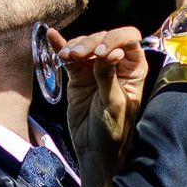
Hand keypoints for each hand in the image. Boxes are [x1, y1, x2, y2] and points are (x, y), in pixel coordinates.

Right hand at [53, 25, 147, 186]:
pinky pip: (69, 57)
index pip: (129, 40)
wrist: (94, 150)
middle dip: (89, 43)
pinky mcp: (77, 76)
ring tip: (66, 57)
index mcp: (133, 70)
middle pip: (103, 38)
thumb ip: (109, 77)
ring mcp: (95, 69)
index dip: (115, 40)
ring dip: (74, 46)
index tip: (100, 53)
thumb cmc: (113, 131)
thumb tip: (111, 51)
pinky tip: (52, 37)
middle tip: (78, 56)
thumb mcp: (114, 104)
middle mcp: (115, 64)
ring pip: (85, 45)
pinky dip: (61, 46)